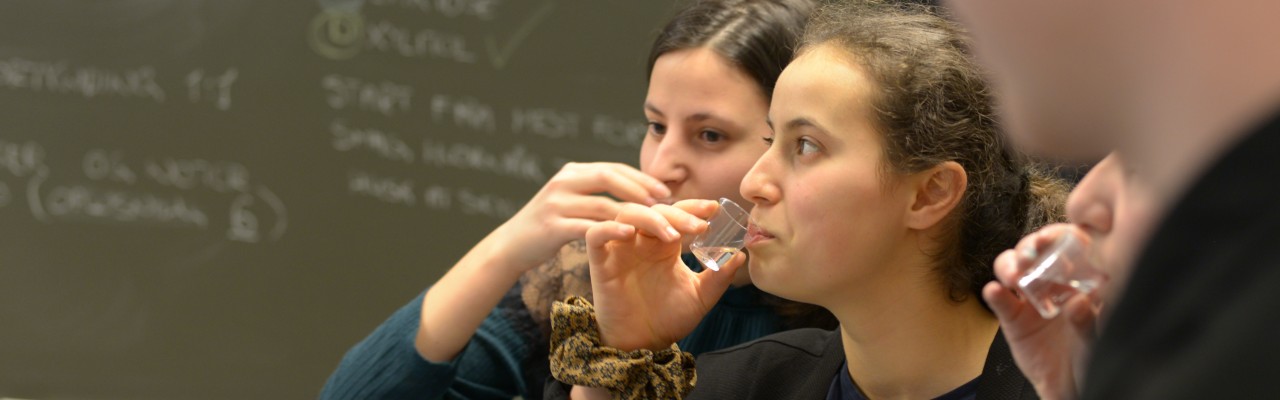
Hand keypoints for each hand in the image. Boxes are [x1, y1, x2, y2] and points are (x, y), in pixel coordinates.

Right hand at [492, 162, 669, 273]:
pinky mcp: (552, 226)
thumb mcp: (571, 200)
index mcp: (572, 173)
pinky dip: (610, 229)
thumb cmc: (549, 224)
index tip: (665, 191)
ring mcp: (556, 203)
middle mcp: (564, 182)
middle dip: (641, 189)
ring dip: (634, 214)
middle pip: (608, 178)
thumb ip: (597, 192)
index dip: (641, 178)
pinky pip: (586, 226)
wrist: (511, 245)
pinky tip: (629, 234)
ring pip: (602, 204)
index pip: (613, 168)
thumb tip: (637, 192)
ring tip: (658, 223)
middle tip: (665, 203)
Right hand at [584, 200, 746, 350]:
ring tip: (672, 235)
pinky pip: (595, 235)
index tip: (714, 208)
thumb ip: (719, 276)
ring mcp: (620, 250)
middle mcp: (642, 242)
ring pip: (627, 214)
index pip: (678, 213)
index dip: (693, 206)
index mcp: (665, 245)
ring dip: (651, 218)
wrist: (643, 344)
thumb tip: (740, 255)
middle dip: (679, 214)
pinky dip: (609, 228)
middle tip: (699, 226)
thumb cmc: (669, 319)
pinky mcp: (600, 263)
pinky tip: (628, 233)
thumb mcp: (701, 297)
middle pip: (656, 210)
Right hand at [983, 224, 1101, 399]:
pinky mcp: (1012, 319)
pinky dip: (994, 294)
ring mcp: (1030, 299)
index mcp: (1080, 279)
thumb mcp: (1100, 340)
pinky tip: (996, 292)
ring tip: (1014, 276)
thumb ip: (1090, 323)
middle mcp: (1053, 283)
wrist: (1072, 388)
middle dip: (1028, 246)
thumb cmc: (1094, 359)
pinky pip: (1000, 301)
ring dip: (1008, 265)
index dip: (1058, 234)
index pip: (1068, 244)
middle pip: (1034, 250)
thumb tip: (1080, 303)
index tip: (1052, 238)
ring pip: (1012, 268)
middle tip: (1030, 255)